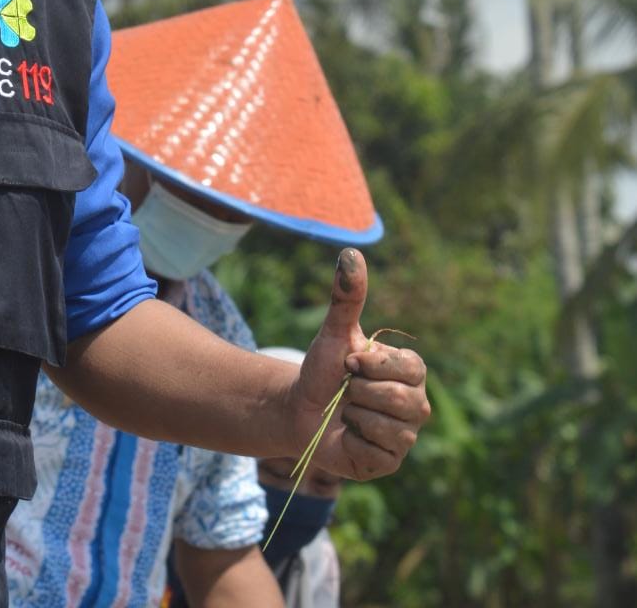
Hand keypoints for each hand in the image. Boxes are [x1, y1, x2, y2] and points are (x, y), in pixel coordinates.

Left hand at [292, 249, 429, 480]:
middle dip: (360, 391)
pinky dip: (354, 441)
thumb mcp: (332, 332)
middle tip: (346, 389)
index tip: (349, 361)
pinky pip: (377, 452)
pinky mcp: (389, 462)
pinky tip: (347, 435)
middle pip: (400, 399)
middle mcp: (416, 404)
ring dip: (355, 415)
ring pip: (390, 427)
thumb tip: (350, 253)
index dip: (373, 364)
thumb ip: (346, 296)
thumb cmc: (321, 369)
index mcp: (410, 371)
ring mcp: (405, 436)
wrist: (299, 410)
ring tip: (346, 412)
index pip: (410, 367)